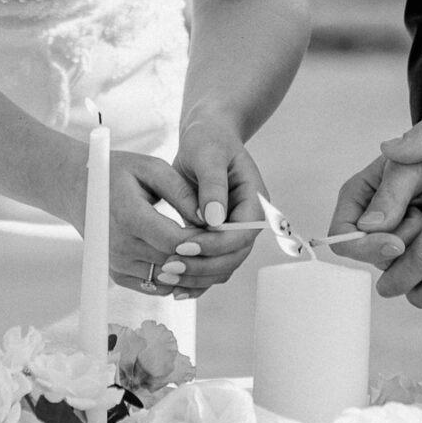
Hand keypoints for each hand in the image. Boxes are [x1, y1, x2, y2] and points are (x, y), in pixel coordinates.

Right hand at [102, 151, 261, 300]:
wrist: (77, 188)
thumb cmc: (117, 172)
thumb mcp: (151, 168)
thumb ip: (181, 191)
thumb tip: (209, 217)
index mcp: (128, 217)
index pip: (175, 241)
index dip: (202, 241)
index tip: (220, 231)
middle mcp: (118, 246)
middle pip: (174, 262)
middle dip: (203, 256)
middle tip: (225, 244)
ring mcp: (116, 263)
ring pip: (168, 279)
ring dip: (193, 271)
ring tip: (211, 253)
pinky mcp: (117, 274)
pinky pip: (155, 286)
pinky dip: (176, 278)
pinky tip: (190, 261)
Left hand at [165, 114, 268, 297]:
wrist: (204, 137)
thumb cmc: (209, 140)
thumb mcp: (209, 155)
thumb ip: (213, 186)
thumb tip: (215, 219)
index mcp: (254, 201)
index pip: (242, 234)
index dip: (215, 245)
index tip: (184, 245)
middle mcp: (246, 220)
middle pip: (233, 256)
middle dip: (203, 266)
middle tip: (170, 267)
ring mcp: (232, 231)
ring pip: (221, 266)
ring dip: (197, 276)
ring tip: (167, 277)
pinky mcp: (215, 237)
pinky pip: (210, 264)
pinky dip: (194, 277)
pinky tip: (174, 286)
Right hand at [326, 149, 421, 269]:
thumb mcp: (413, 167)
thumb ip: (391, 193)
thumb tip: (368, 225)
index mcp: (357, 197)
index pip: (341, 236)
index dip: (364, 246)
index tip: (396, 243)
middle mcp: (369, 221)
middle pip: (369, 257)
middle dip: (400, 243)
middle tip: (421, 215)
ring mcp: (391, 238)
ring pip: (394, 266)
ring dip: (418, 247)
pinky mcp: (412, 252)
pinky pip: (415, 270)